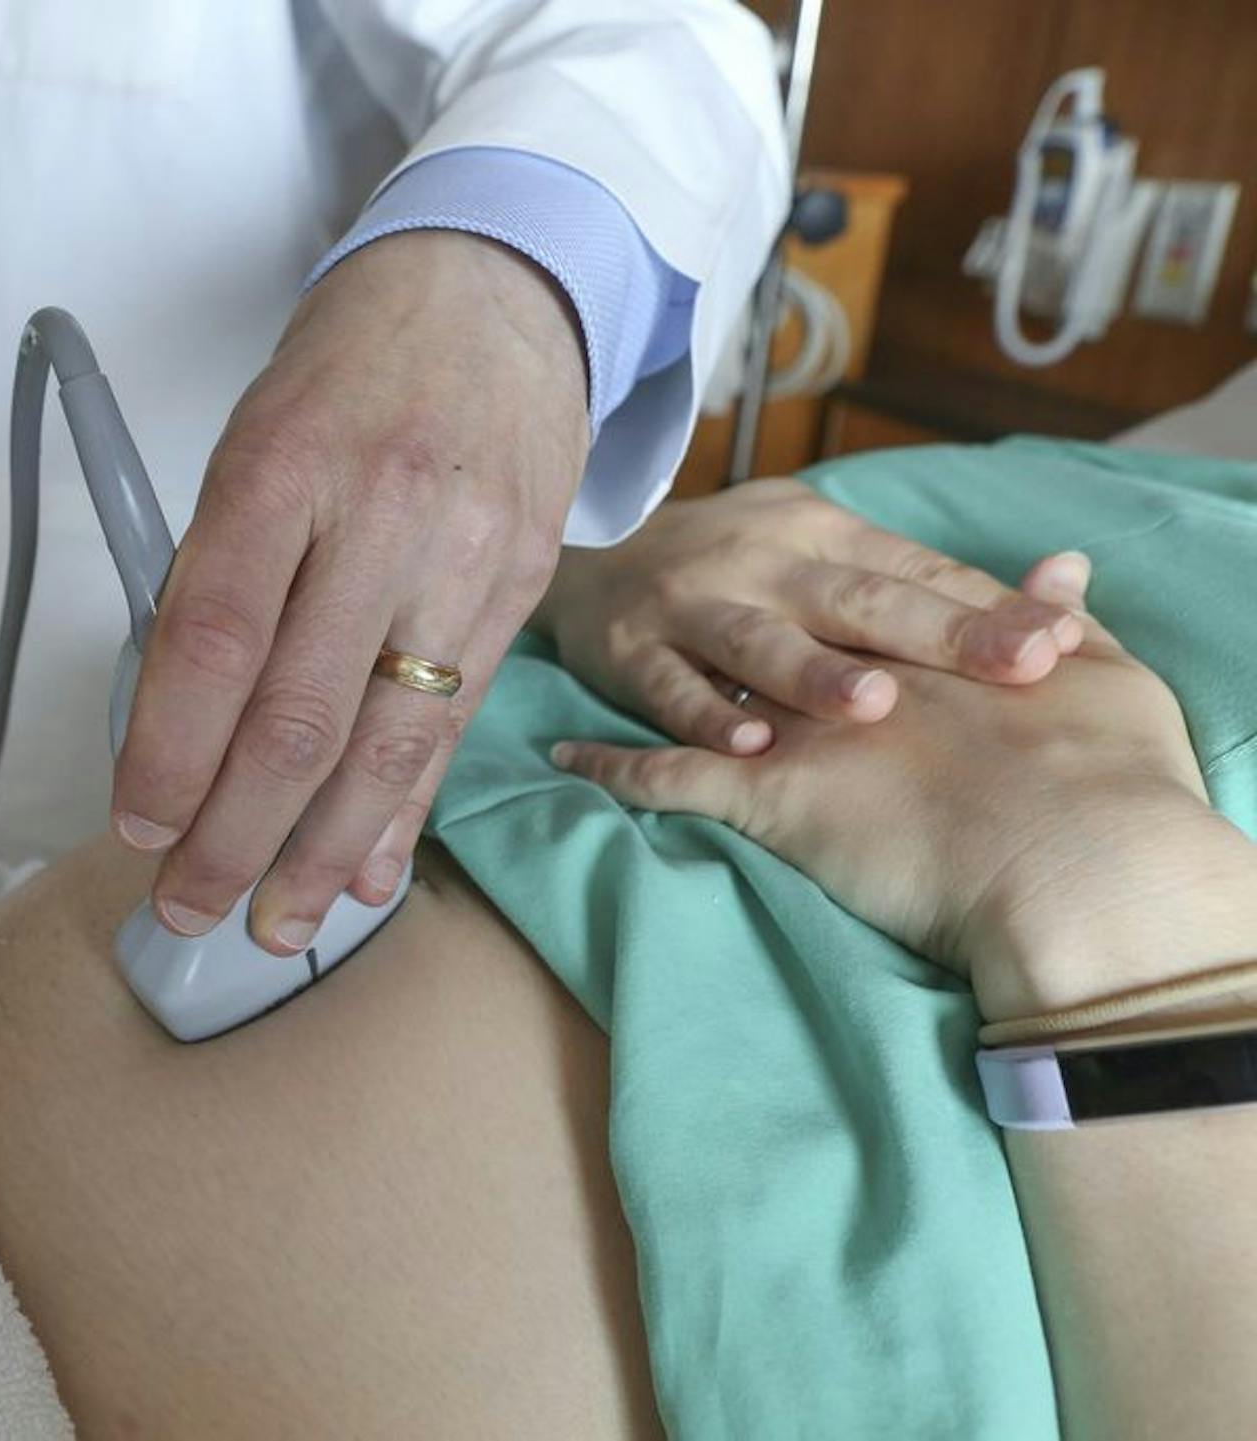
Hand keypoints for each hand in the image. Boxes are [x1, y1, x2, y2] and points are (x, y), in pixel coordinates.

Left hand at [112, 230, 589, 953]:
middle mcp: (383, 516)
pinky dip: (404, 813)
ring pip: (386, 744)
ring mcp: (467, 558)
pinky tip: (368, 876)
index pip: (212, 640)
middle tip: (187, 909)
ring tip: (275, 927)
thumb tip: (180, 728)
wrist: (499, 287)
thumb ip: (220, 574)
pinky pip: (453, 727)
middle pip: (298, 717)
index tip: (137, 827)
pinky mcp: (524, 589)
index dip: (169, 751)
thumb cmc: (347, 371)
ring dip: (322, 855)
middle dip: (234, 836)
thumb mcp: (254, 440)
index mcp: (285, 466)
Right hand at [535, 478, 1085, 753]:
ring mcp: (691, 605)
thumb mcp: (819, 546)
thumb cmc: (733, 564)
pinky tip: (751, 746)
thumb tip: (1066, 589)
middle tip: (1014, 669)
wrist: (588, 556)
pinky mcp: (631, 651)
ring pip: (759, 641)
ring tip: (877, 706)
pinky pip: (671, 689)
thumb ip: (921, 577)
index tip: (1060, 642)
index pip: (913, 570)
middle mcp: (761, 561)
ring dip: (815, 675)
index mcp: (818, 532)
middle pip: (855, 600)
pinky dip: (707, 718)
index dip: (985, 606)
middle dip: (938, 634)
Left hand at [552, 552, 1256, 1022]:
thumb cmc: (1100, 780)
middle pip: (772, 627)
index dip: (817, 586)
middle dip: (726, 606)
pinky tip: (564, 758)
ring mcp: (796, 731)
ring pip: (703, 690)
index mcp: (914, 641)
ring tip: (607, 654)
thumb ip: (1053, 623)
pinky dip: (614, 769)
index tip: (792, 568)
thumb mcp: (1095, 688)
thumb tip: (1064, 577)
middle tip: (689, 592)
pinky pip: (665, 780)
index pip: (861, 596)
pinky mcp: (762, 795)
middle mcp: (842, 669)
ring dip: (654, 674)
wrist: (1072, 860)